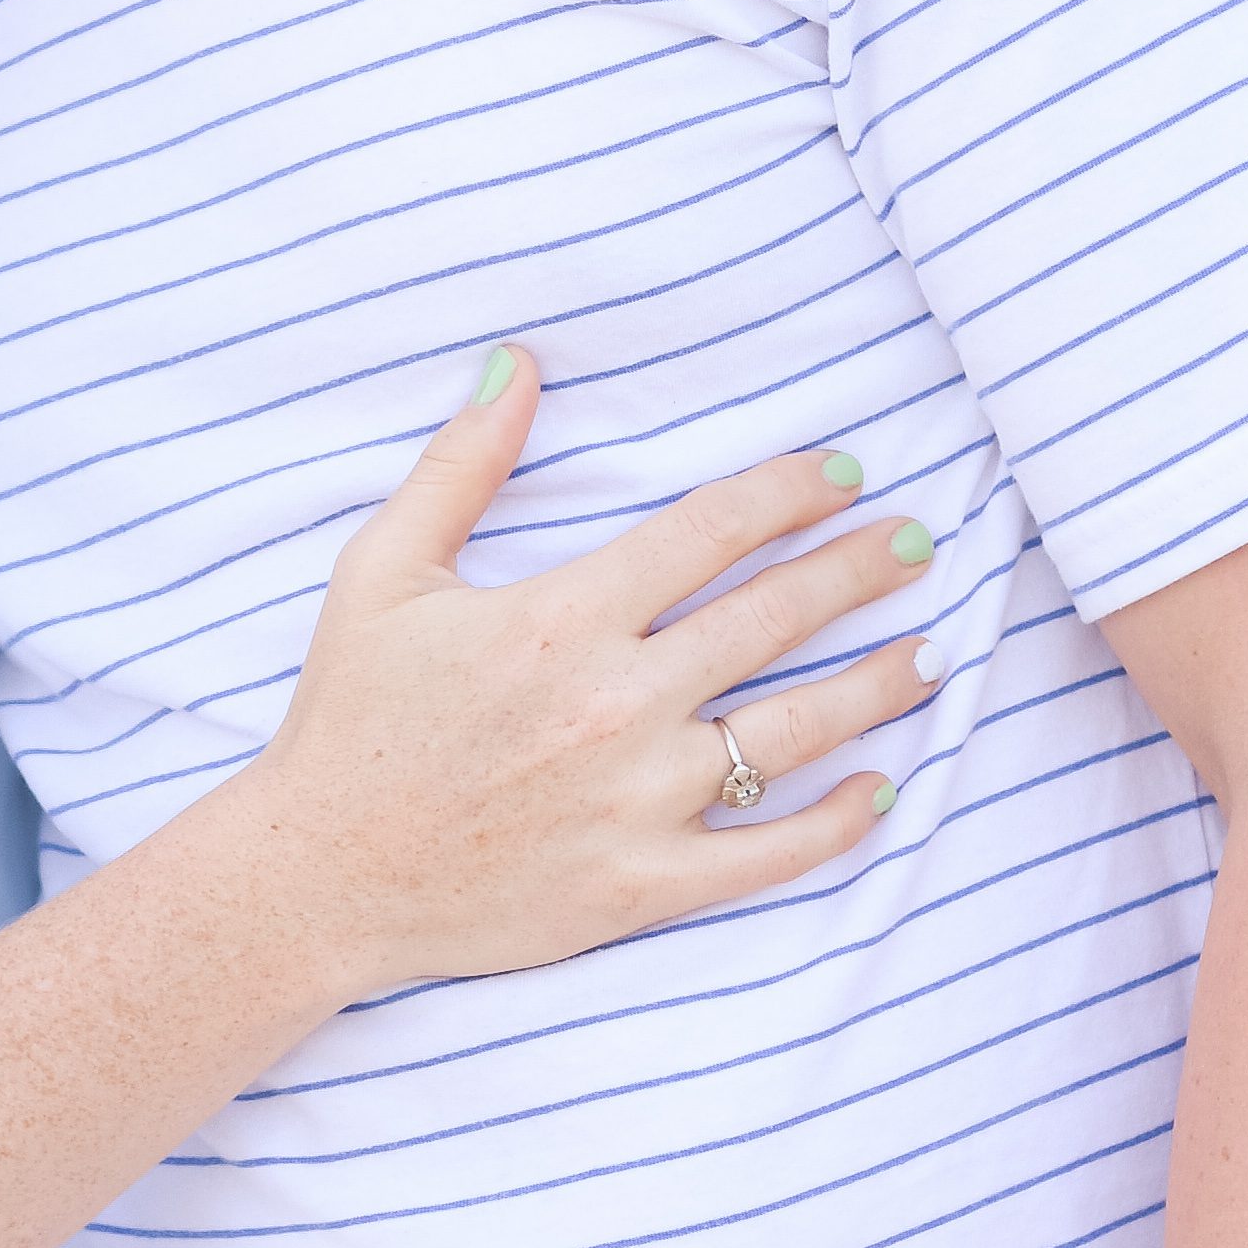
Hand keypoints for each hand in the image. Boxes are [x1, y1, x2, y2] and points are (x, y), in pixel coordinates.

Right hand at [247, 348, 930, 999]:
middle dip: (859, 572)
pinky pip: (769, 855)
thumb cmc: (350, 719)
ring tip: (929, 654)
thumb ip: (459, 468)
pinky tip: (883, 787)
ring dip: (877, 685)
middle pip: (774, 618)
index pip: (711, 532)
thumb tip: (516, 364)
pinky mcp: (641, 883)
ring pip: (797, 729)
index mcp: (562, 618)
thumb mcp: (383, 573)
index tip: (845, 475)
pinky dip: (837, 823)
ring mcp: (637, 799)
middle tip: (918, 543)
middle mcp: (616, 702)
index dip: (789, 492)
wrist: (318, 877)